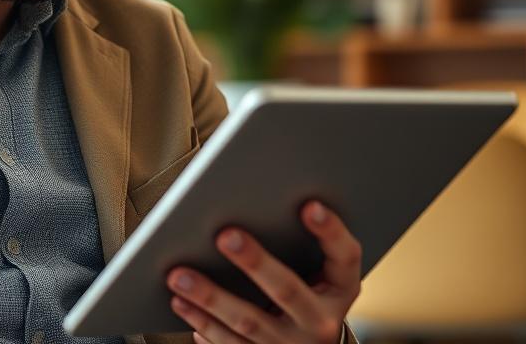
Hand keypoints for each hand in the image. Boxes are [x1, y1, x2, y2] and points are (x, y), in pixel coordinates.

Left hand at [166, 200, 360, 342]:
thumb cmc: (310, 293)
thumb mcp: (321, 273)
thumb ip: (301, 243)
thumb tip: (252, 201)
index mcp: (341, 290)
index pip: (345, 257)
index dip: (331, 231)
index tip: (310, 204)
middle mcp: (321, 321)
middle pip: (287, 290)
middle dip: (254, 262)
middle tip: (225, 235)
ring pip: (249, 321)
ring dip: (211, 297)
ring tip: (179, 275)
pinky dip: (203, 324)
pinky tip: (182, 303)